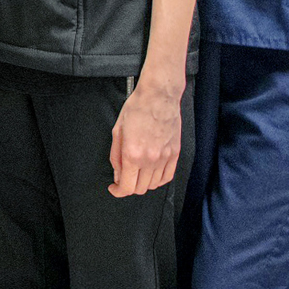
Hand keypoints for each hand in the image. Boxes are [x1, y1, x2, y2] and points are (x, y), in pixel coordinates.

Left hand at [109, 79, 182, 196]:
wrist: (158, 97)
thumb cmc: (135, 109)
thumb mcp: (117, 131)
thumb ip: (116, 156)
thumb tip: (118, 174)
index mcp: (133, 154)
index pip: (126, 187)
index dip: (118, 191)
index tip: (114, 188)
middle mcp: (150, 160)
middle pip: (140, 188)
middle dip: (128, 186)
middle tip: (123, 178)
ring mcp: (165, 158)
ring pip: (154, 185)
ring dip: (143, 183)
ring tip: (136, 173)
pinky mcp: (175, 154)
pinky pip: (167, 177)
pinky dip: (158, 180)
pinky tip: (151, 174)